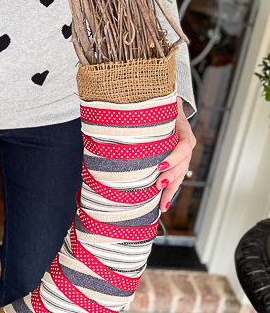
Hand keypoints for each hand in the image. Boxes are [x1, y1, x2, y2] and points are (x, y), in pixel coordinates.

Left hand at [154, 97, 195, 212]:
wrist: (172, 109)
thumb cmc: (162, 109)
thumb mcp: (160, 107)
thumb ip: (150, 109)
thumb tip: (126, 108)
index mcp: (183, 132)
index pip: (183, 147)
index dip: (173, 158)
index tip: (160, 166)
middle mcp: (186, 145)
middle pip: (182, 165)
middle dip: (170, 177)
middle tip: (157, 186)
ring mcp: (185, 157)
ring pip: (180, 176)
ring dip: (171, 190)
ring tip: (162, 204)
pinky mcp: (179, 164)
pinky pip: (177, 180)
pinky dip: (170, 192)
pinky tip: (163, 204)